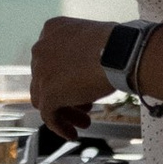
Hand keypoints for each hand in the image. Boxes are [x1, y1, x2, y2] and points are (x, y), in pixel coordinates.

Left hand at [33, 15, 110, 132]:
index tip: (81, 87)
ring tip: (84, 122)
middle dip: (67, 95)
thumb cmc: (118, 45)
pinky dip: (59, 126)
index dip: (66, 76)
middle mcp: (41, 48)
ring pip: (45, 99)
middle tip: (85, 107)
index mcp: (52, 30)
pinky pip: (48, 116)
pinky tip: (72, 134)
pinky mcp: (47, 93)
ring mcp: (41, 71)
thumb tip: (90, 68)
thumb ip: (82, 52)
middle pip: (47, 79)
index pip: (51, 59)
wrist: (121, 53)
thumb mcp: (94, 40)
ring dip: (65, 111)